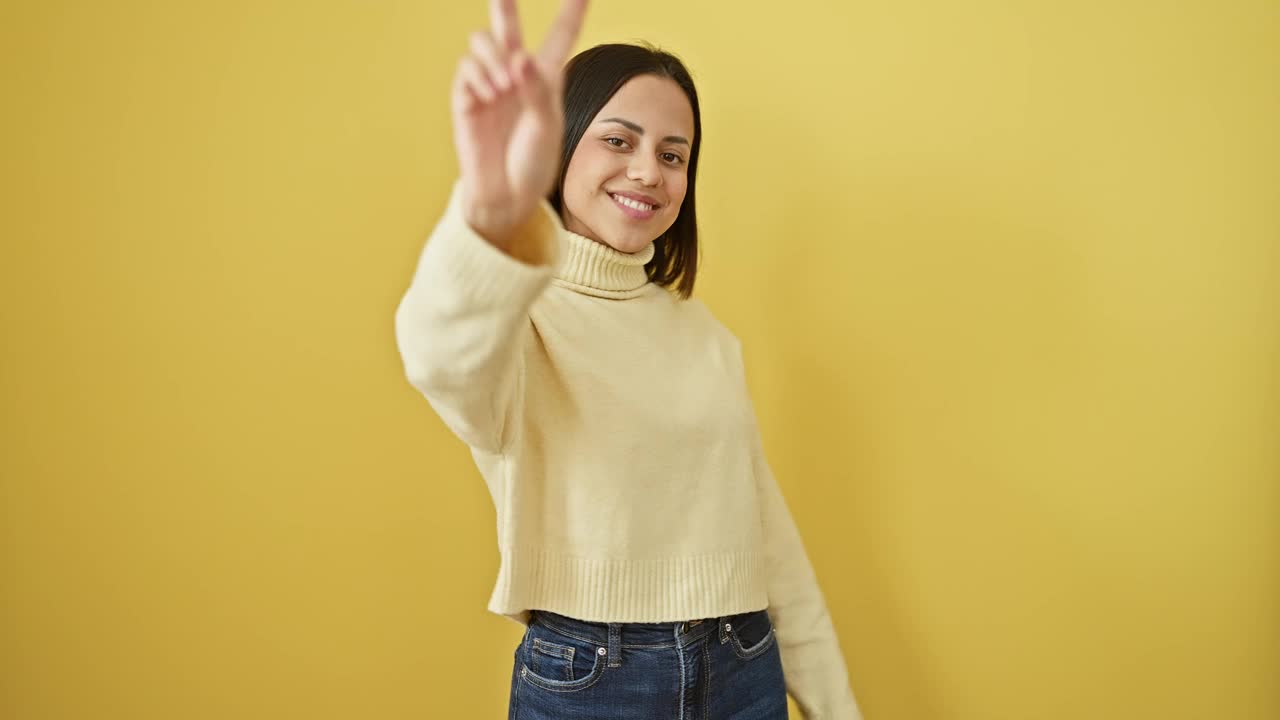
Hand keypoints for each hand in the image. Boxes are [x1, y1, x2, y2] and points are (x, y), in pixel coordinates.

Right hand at [450, 0, 588, 247]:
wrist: (506, 194)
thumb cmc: (533, 163)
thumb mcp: (547, 126)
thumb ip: (537, 90)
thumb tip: (520, 57)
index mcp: (546, 80)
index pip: (559, 37)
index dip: (570, 12)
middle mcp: (516, 76)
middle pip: (508, 28)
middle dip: (503, 7)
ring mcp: (489, 84)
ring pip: (482, 43)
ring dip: (493, 57)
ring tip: (504, 86)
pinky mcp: (466, 97)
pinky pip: (466, 68)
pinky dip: (479, 76)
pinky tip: (490, 95)